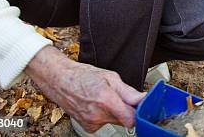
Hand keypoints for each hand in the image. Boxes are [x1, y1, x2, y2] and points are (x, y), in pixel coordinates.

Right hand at [25, 46, 144, 132]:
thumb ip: (128, 92)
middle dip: (126, 109)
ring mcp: (91, 123)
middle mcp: (98, 115)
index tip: (141, 106)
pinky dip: (105, 116)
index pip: (131, 118)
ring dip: (115, 112)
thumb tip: (142, 99)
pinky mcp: (88, 127)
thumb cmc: (83, 76)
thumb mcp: (110, 77)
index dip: (139, 112)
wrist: (60, 81)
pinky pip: (104, 123)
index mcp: (106, 100)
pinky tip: (97, 105)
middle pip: (124, 119)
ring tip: (105, 98)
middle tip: (119, 96)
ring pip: (115, 121)